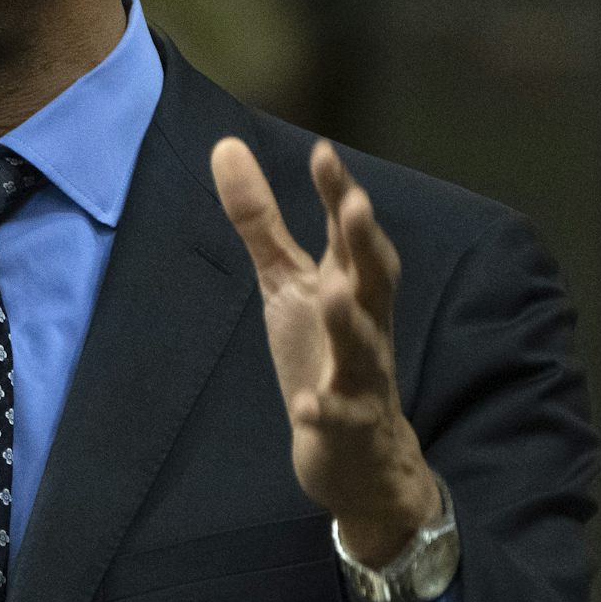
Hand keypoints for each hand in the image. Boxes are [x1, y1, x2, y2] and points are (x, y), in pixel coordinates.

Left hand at [210, 137, 439, 569]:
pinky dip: (325, 411)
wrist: (359, 455)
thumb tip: (226, 145)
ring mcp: (360, 377)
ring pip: (363, 346)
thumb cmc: (322, 353)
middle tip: (355, 204)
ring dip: (349, 320)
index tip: (323, 153)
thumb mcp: (286, 283)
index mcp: (349, 286)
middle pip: (374, 279)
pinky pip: (340, 418)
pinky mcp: (347, 426)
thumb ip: (261, 221)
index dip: (338, 194)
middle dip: (367, 242)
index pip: (348, 233)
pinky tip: (307, 408)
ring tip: (332, 292)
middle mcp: (364, 324)